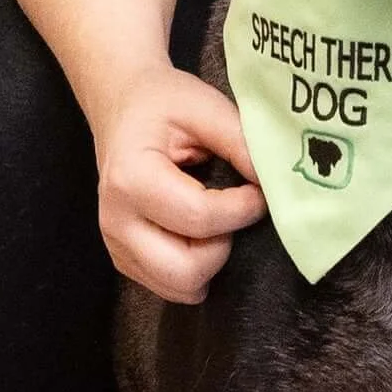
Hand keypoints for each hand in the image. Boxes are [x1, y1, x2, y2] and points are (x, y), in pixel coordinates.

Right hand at [91, 64, 264, 303]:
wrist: (121, 105)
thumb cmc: (164, 103)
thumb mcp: (206, 106)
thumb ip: (243, 144)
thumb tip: (277, 185)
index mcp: (132, 178)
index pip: (199, 218)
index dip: (243, 209)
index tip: (258, 190)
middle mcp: (115, 220)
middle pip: (186, 271)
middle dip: (223, 248)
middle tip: (232, 214)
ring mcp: (115, 245)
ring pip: (179, 288)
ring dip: (210, 262)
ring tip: (215, 223)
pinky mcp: (122, 260)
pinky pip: (170, 287)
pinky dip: (195, 269)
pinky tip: (198, 234)